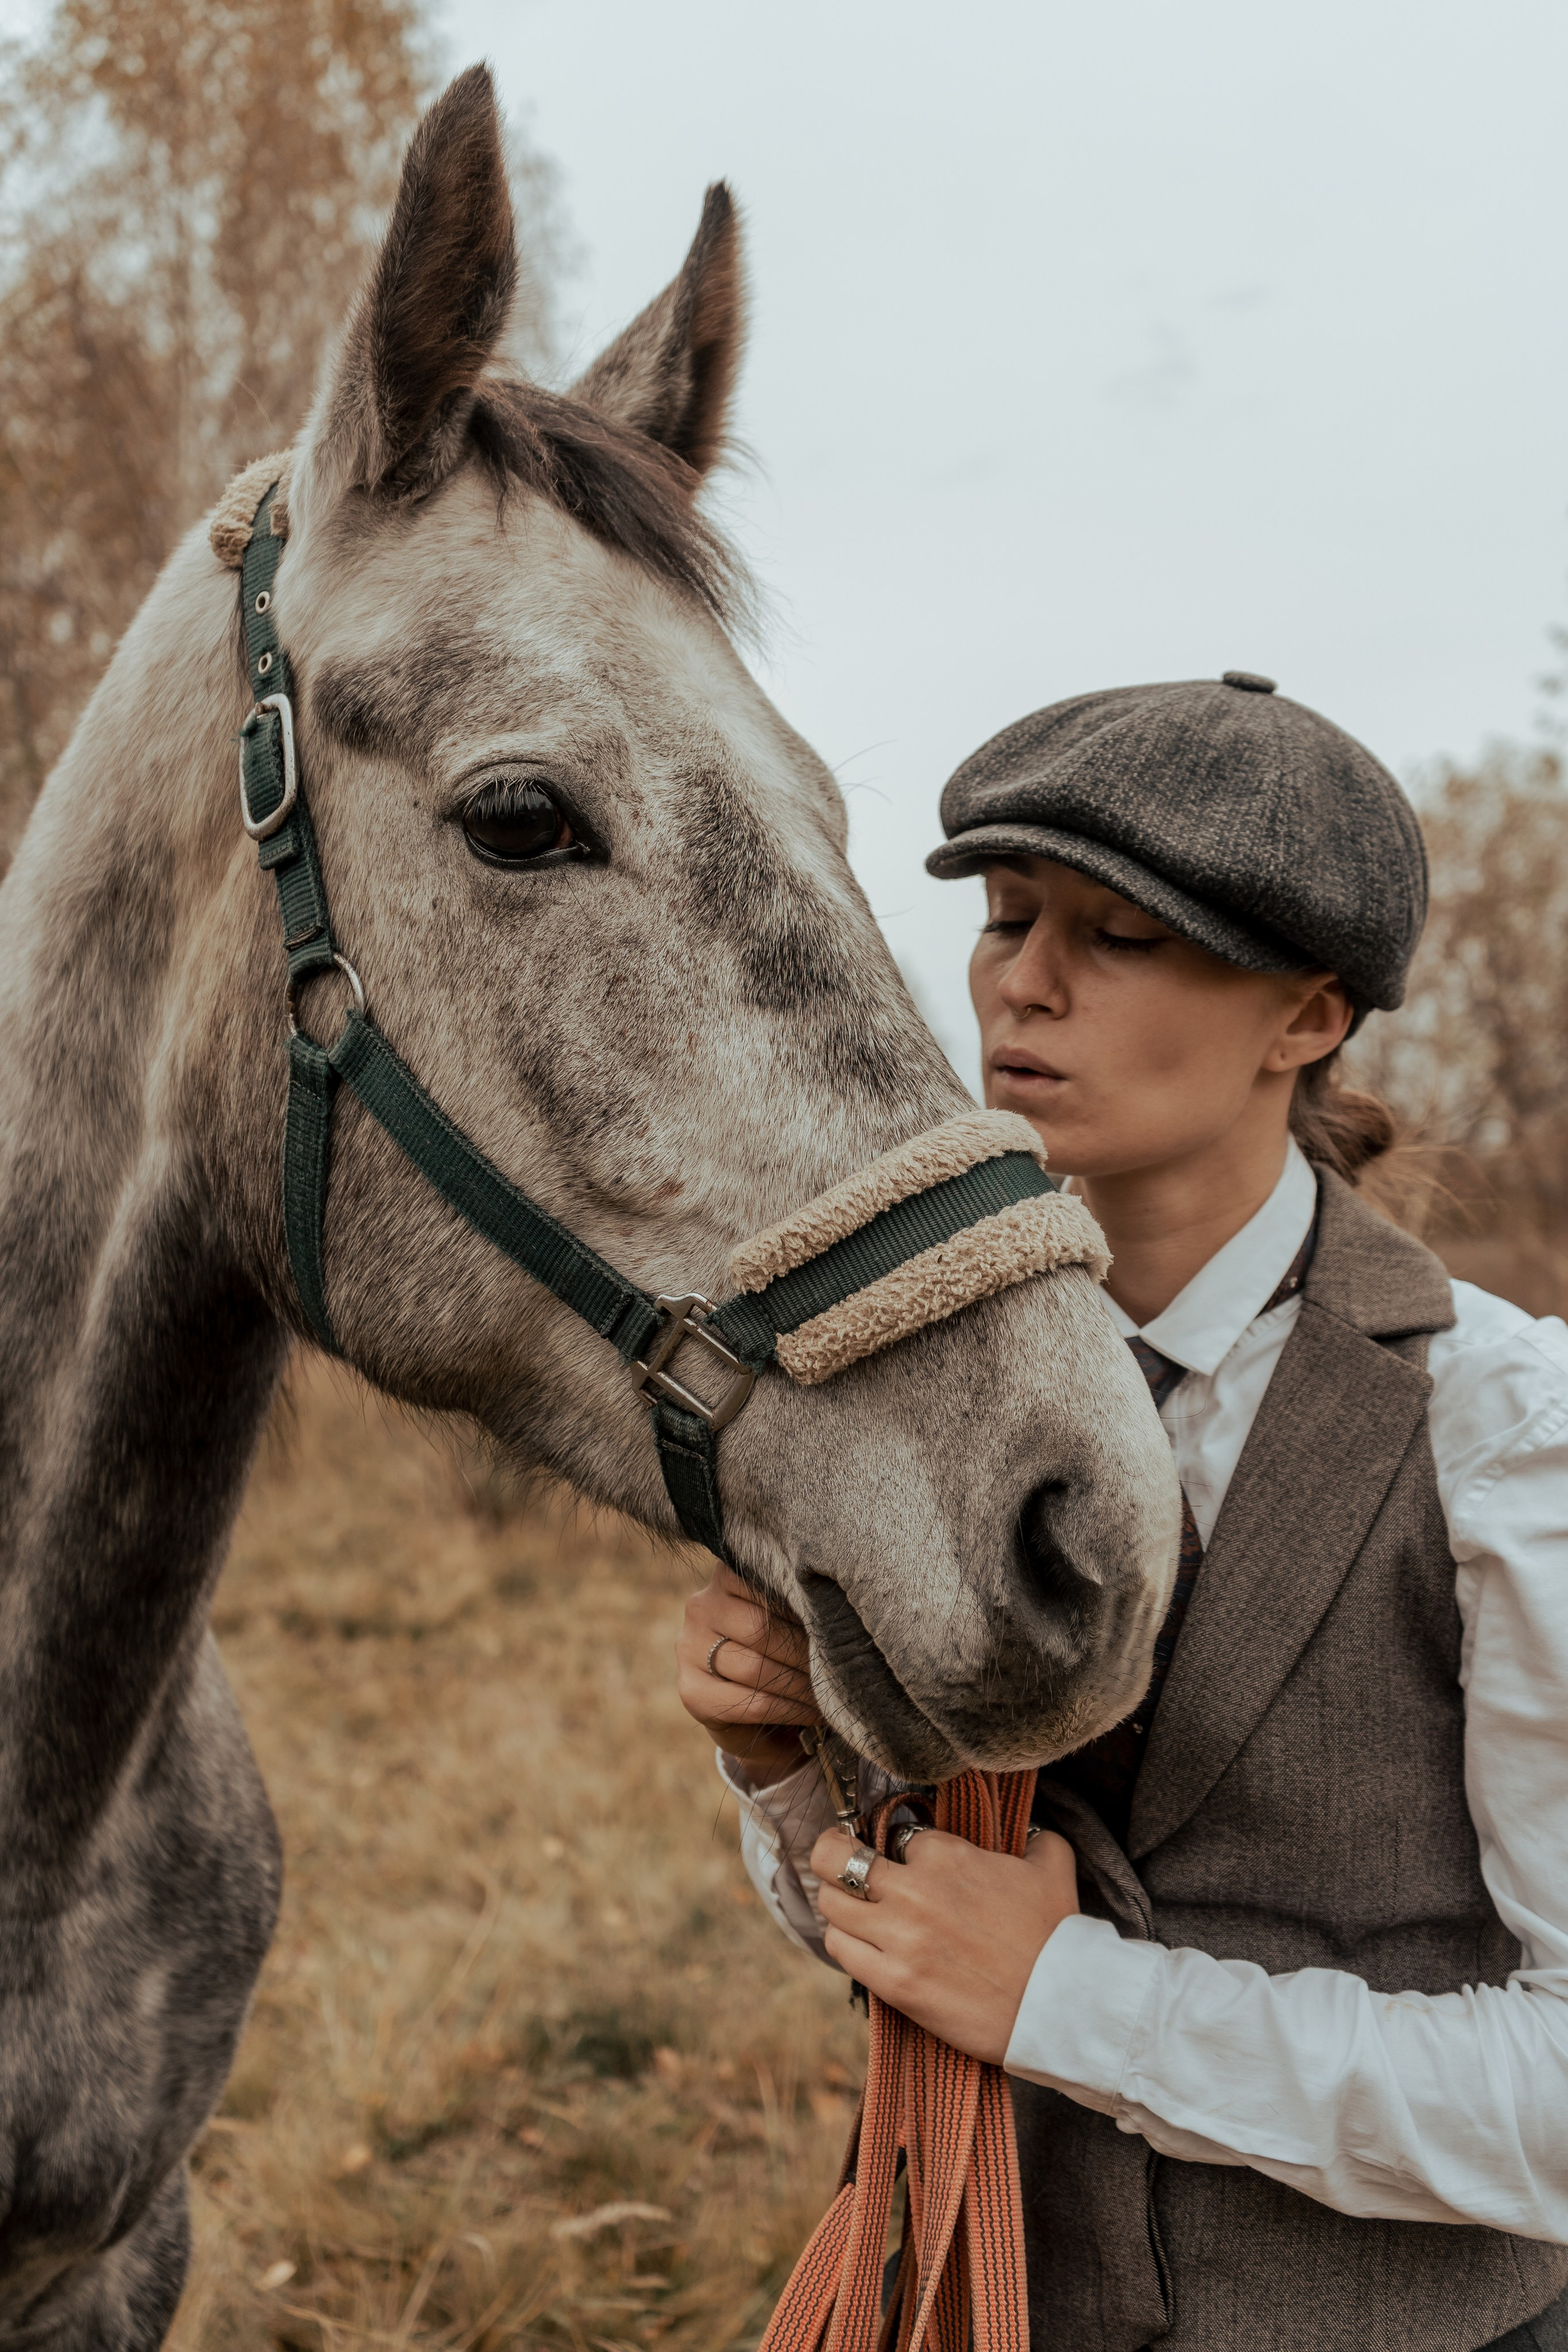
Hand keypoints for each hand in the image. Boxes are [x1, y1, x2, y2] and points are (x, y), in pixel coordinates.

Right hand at [676, 1566, 819, 1786]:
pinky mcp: (691, 1692)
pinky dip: (789, 1710)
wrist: (753, 1711)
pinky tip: (813, 1712)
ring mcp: (688, 1649)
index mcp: (726, 1576)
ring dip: (802, 1685)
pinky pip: (749, 1702)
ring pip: (754, 1668)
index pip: (765, 1584)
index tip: (837, 1624)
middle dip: (805, 1653)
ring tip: (832, 1693)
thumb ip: (801, 1607)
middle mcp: (701, 1607)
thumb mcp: (789, 1618)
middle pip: (760, 1628)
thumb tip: (837, 1615)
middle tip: (839, 1668)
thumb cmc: (782, 1651)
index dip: (804, 1607)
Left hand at [811, 1824, 1079, 2063]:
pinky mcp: (895, 1983)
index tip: (901, 1858)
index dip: (897, 1847)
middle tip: (840, 1862)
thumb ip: (1034, 1837)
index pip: (893, 1835)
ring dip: (839, 1904)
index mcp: (947, 1855)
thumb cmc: (1057, 1935)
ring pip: (830, 1904)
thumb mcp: (1052, 1865)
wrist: (1062, 2006)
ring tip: (854, 1910)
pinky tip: (861, 1944)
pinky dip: (844, 1942)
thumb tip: (1028, 1831)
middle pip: (835, 1858)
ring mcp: (900, 1938)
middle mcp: (914, 1890)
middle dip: (833, 1855)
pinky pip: (840, 1950)